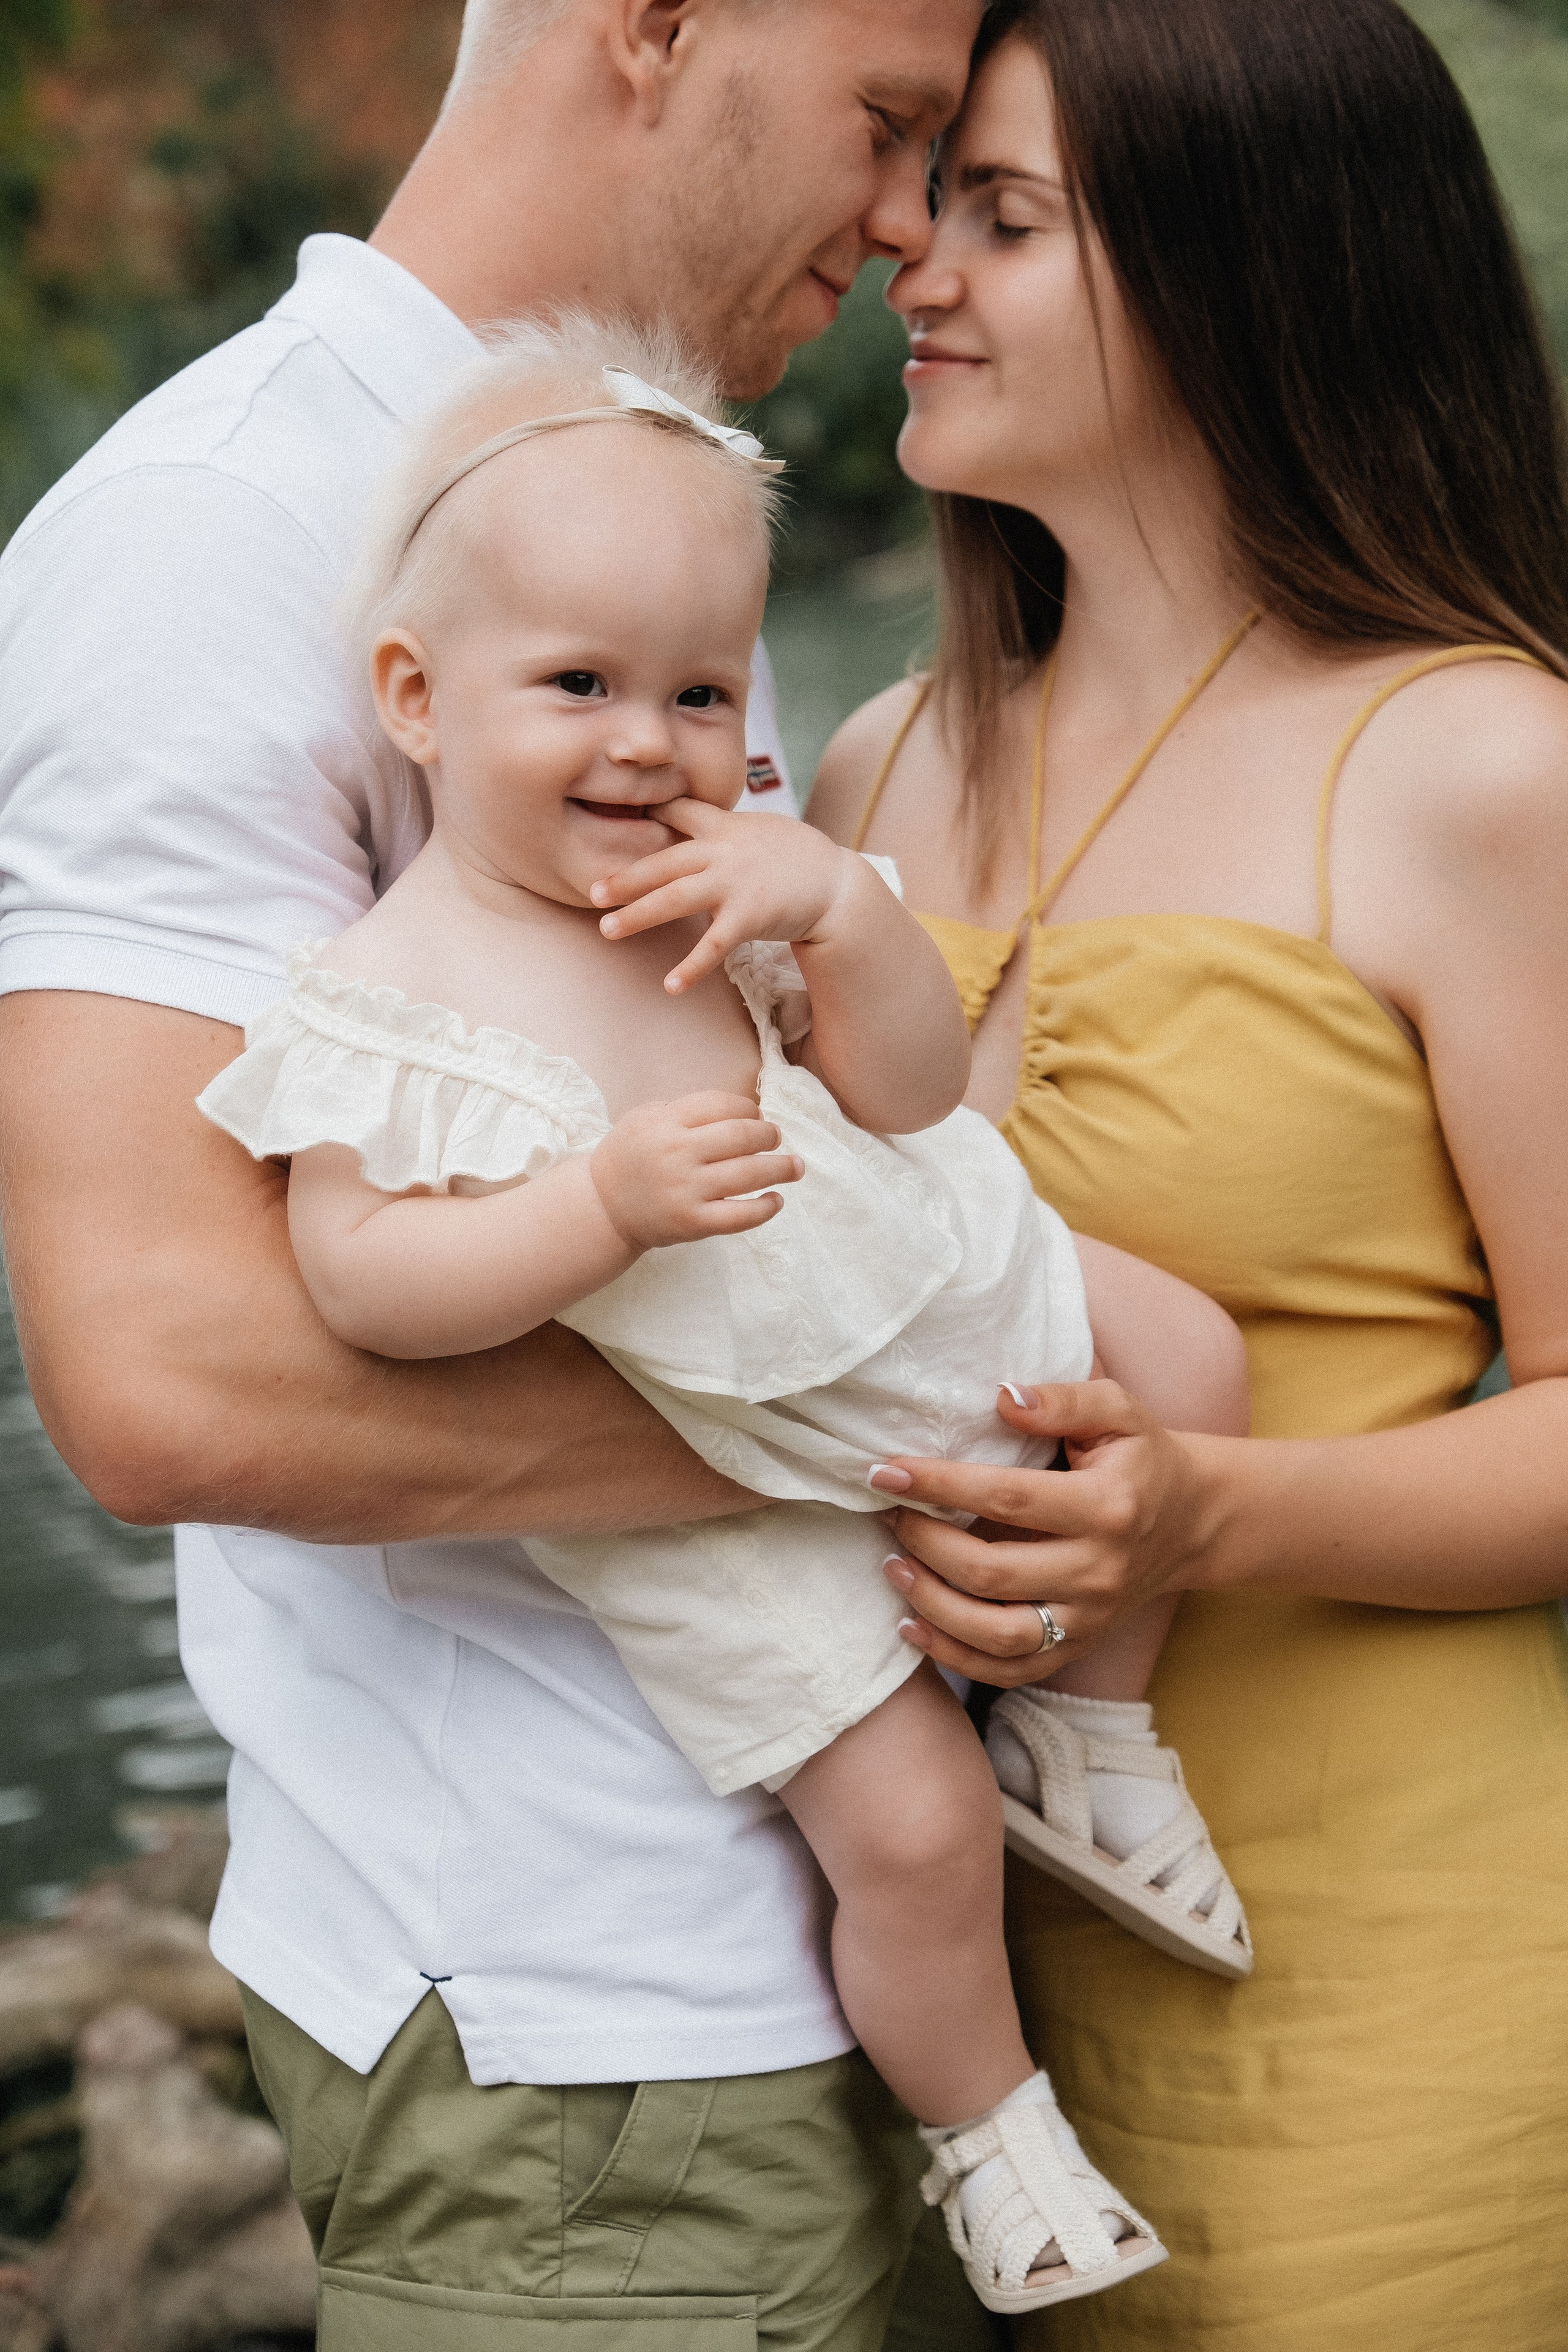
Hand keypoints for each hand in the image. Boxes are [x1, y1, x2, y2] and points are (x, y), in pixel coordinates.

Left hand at [589, 802, 864, 993]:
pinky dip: (692, 965)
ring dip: (639, 915)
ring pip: (675, 897)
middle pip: (663, 862)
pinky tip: (670, 985)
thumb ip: (719, 829)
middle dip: (625, 878)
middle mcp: (723, 851)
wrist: (838, 885)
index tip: (607, 818)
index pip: (676, 812)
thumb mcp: (756, 831)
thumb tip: (684, 820)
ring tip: (608, 930)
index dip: (645, 814)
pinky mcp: (751, 915)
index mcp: (723, 828)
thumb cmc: (796, 859)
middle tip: (592, 893)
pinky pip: (714, 944)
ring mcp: (735, 882)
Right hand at [589, 1090, 802, 1249]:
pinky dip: (765, 1208)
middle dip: (769, 1135)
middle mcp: (678, 1153)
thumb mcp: (646, 1117)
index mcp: (666, 1122)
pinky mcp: (693, 1223)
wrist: (602, 1206)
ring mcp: (686, 1190)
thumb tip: (745, 1111)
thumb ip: (687, 1109)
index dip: (749, 1109)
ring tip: (795, 1167)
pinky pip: (740, 1216)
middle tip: (776, 1138)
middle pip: (743, 1136)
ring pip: (749, 1174)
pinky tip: (776, 1200)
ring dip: (781, 1168)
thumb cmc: (630, 1157)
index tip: (757, 1117)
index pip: (723, 1105)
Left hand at [873, 1381, 1218, 1685]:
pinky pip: (1009, 1670)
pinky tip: (913, 1625)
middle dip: (925, 1542)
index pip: (1007, 1498)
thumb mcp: (1118, 1411)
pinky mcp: (1077, 1647)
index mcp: (1107, 1507)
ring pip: (996, 1634)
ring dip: (931, 1604)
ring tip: (892, 1565)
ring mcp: (1088, 1618)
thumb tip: (1004, 1397)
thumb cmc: (1141, 1458)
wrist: (1191, 1522)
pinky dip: (955, 1656)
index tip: (887, 1471)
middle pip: (992, 1572)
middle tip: (888, 1513)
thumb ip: (1064, 1400)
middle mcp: (1099, 1571)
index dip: (940, 1485)